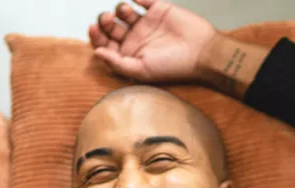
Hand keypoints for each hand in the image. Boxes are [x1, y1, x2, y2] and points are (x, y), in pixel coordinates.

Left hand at [88, 0, 217, 82]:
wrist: (201, 52)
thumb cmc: (172, 67)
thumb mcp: (141, 70)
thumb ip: (117, 63)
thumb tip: (97, 53)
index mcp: (128, 55)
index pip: (105, 43)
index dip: (96, 35)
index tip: (93, 27)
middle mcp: (135, 38)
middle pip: (111, 26)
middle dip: (104, 21)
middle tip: (108, 19)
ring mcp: (146, 23)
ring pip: (123, 11)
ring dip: (118, 9)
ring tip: (124, 12)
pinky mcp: (158, 9)